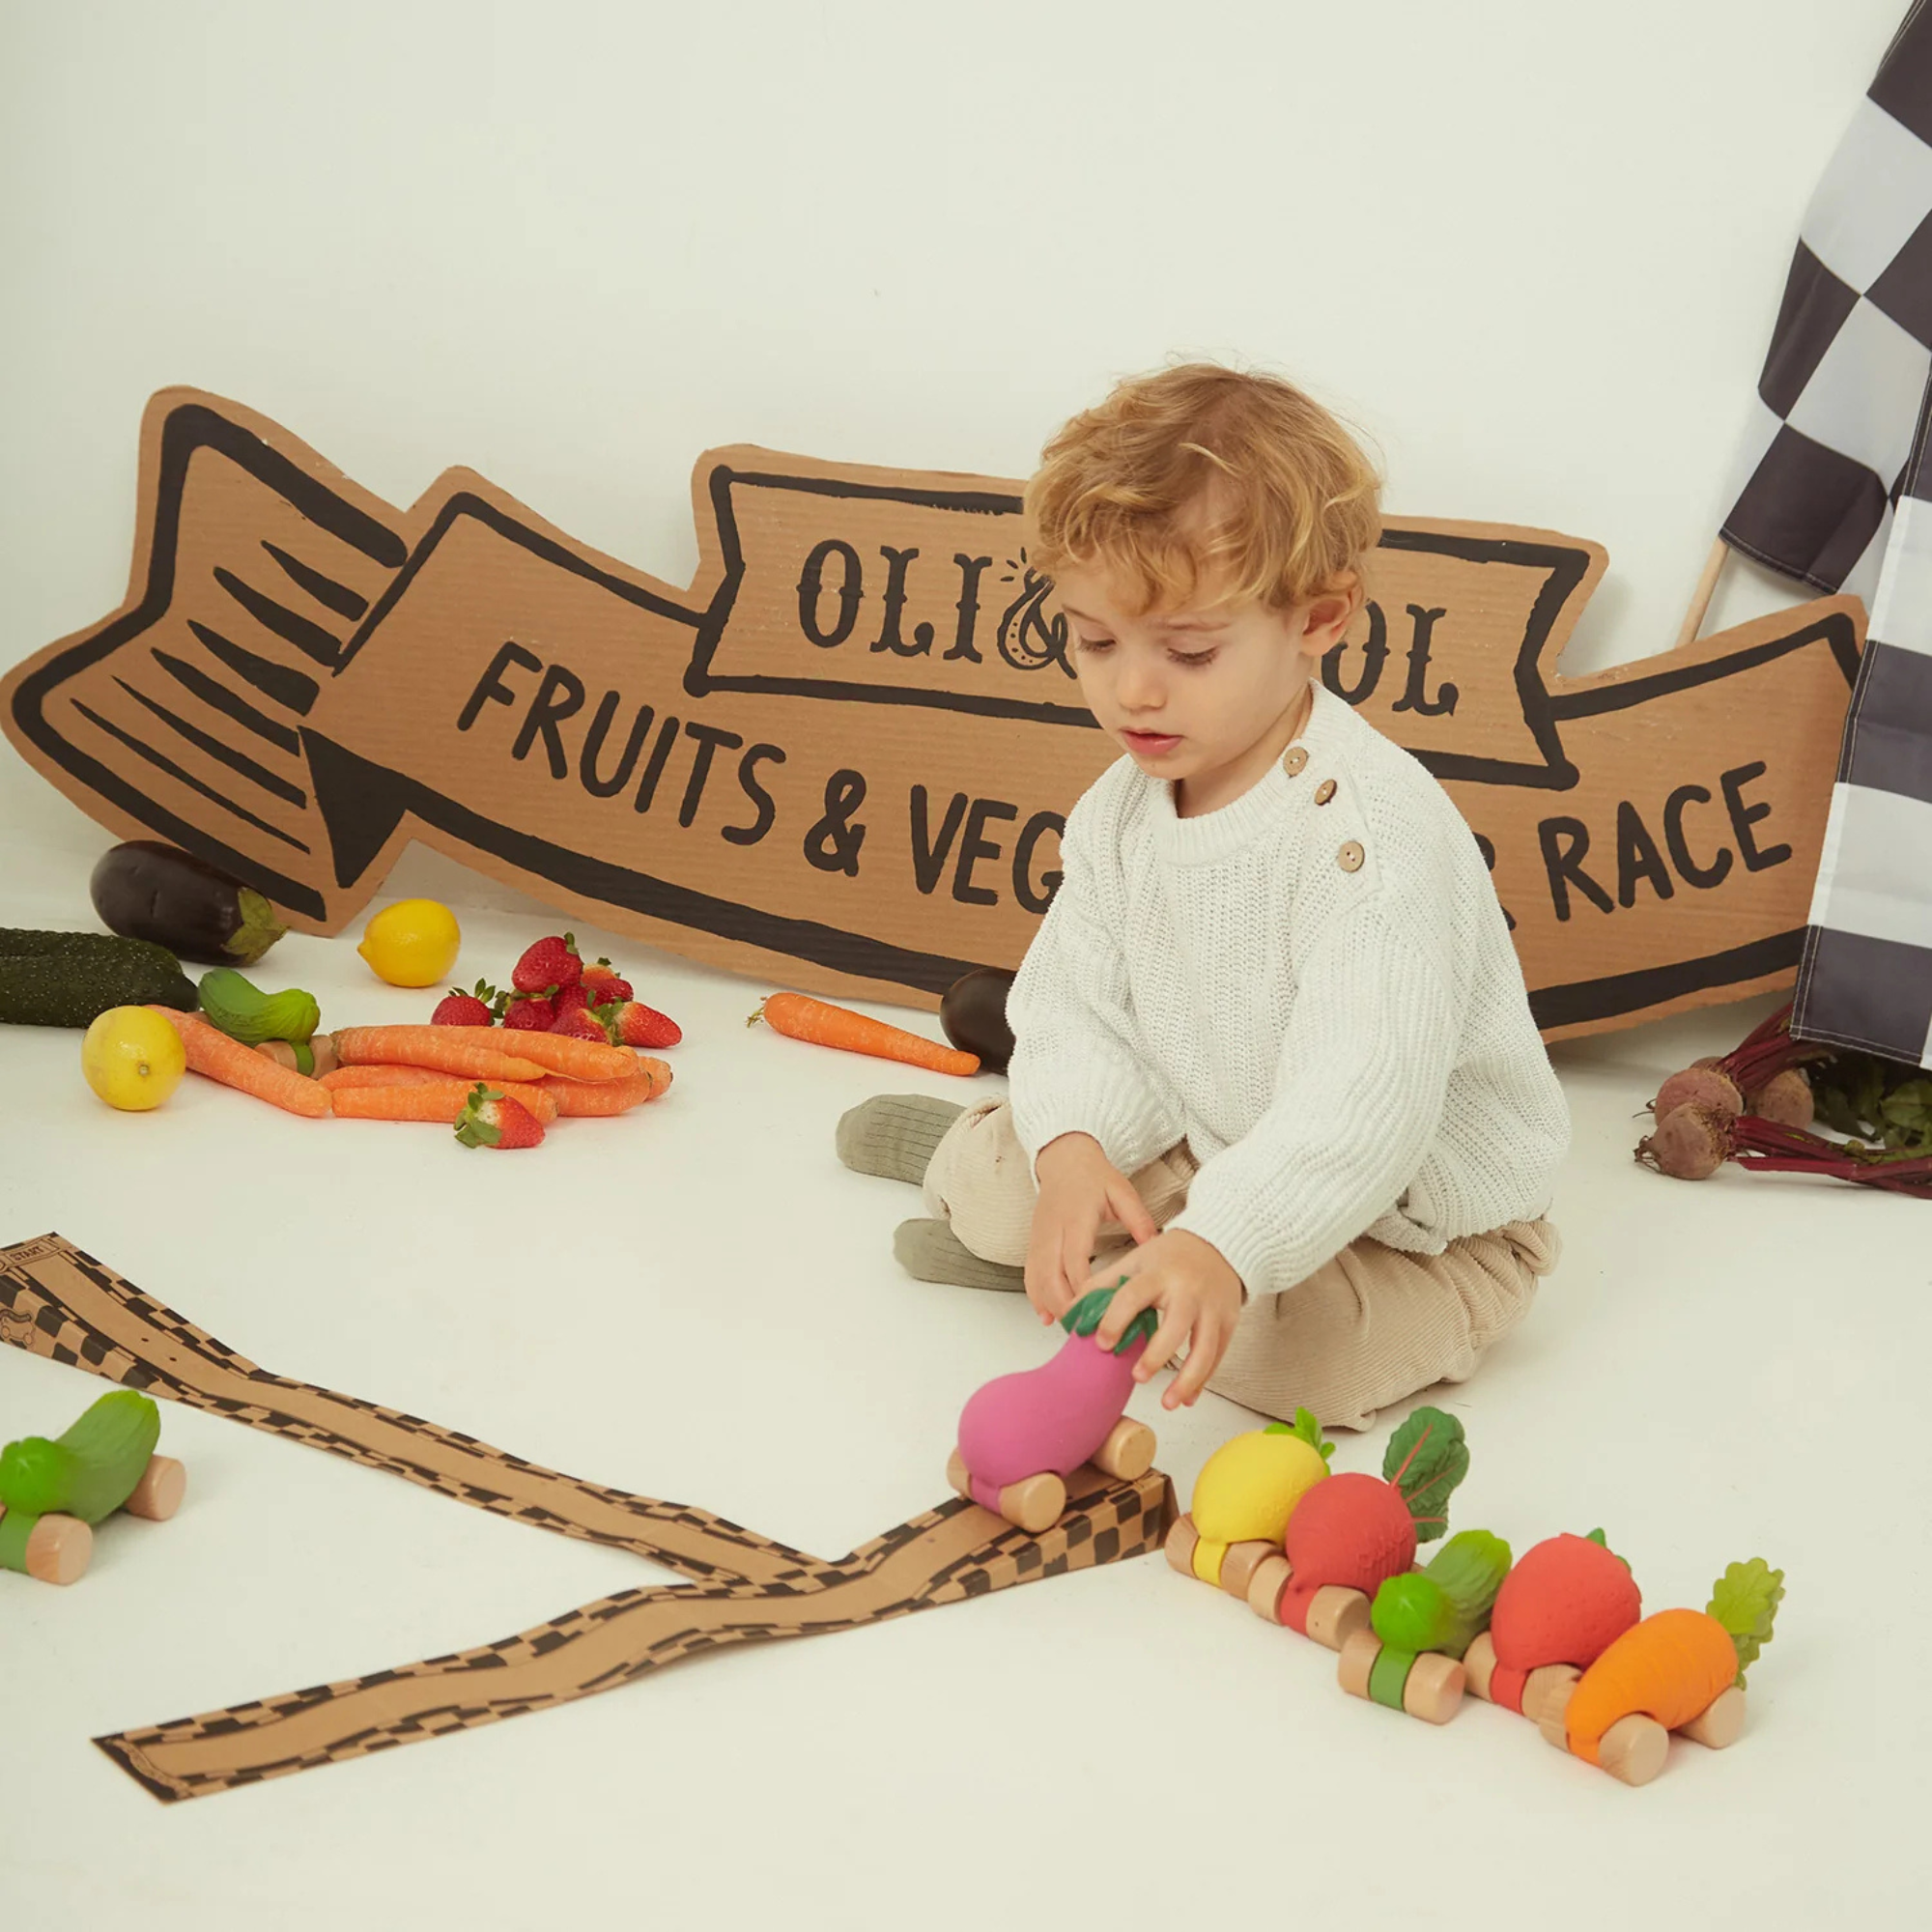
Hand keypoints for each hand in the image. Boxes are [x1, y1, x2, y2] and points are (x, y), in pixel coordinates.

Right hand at [1025, 1132, 1156, 1323]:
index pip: (1075, 1260)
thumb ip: (1139, 1220)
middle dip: (1064, 1305)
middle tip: (1084, 1328)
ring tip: (1067, 1328)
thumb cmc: (1093, 1176)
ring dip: (1049, 1305)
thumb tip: (1156, 1248)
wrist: (1064, 1159)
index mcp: (1076, 1219)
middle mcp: (1053, 1231)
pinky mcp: (1034, 1242)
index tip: (1095, 1310)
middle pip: (1051, 1276)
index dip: (1082, 1289)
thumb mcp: (1122, 1193)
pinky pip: (1030, 1274)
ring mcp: (1040, 1238)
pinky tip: (1046, 1315)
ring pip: (1037, 1278)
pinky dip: (1036, 1297)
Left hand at [1086, 1228, 1243, 1410]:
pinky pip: (1217, 1356)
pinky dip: (1203, 1380)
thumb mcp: (1136, 1260)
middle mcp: (1188, 1291)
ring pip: (1205, 1348)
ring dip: (1187, 1379)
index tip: (1101, 1343)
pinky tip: (1186, 1397)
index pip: (1134, 1296)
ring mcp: (1212, 1308)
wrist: (1219, 1244)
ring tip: (1167, 1402)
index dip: (1115, 1320)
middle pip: (1176, 1325)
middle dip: (1157, 1354)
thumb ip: (1104, 1285)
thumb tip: (1071, 1314)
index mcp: (1159, 1273)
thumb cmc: (1171, 1256)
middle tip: (1137, 1377)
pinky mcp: (1228, 1322)